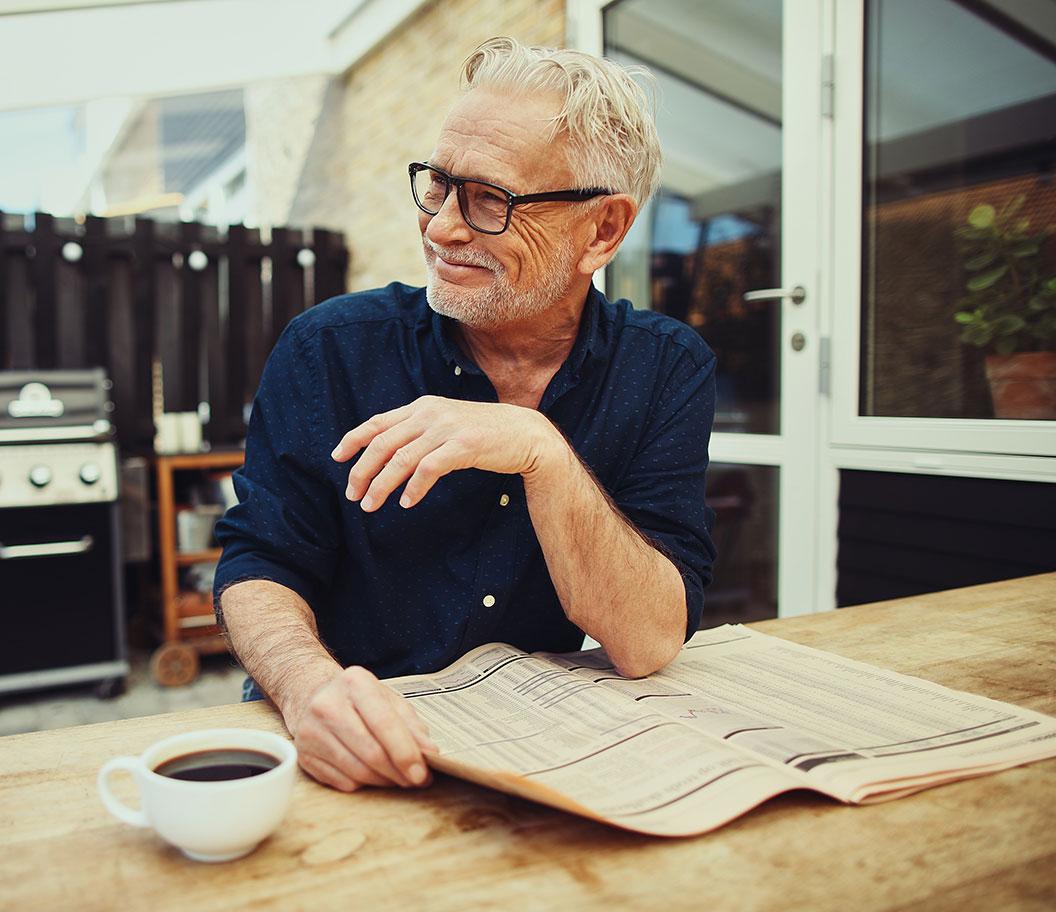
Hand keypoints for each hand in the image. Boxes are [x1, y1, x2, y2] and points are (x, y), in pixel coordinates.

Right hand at [288, 665, 437, 790]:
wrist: (313, 696)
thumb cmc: (357, 699)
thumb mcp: (388, 701)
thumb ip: (412, 726)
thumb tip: (429, 754)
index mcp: (355, 683)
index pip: (385, 723)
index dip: (406, 753)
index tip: (422, 773)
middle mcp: (328, 705)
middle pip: (371, 752)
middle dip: (398, 772)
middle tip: (415, 780)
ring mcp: (311, 731)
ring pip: (358, 771)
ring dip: (384, 781)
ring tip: (397, 777)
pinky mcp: (304, 756)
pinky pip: (343, 782)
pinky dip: (364, 784)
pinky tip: (372, 775)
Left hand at [331, 395, 559, 510]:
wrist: (525, 434)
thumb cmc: (483, 434)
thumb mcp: (446, 425)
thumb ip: (419, 432)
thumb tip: (388, 452)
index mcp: (422, 407)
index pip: (377, 422)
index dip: (353, 439)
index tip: (337, 458)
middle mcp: (430, 413)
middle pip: (382, 443)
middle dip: (362, 471)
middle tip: (353, 494)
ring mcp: (446, 429)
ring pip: (400, 458)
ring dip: (381, 485)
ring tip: (370, 505)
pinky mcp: (463, 446)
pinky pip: (428, 469)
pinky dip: (413, 488)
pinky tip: (406, 502)